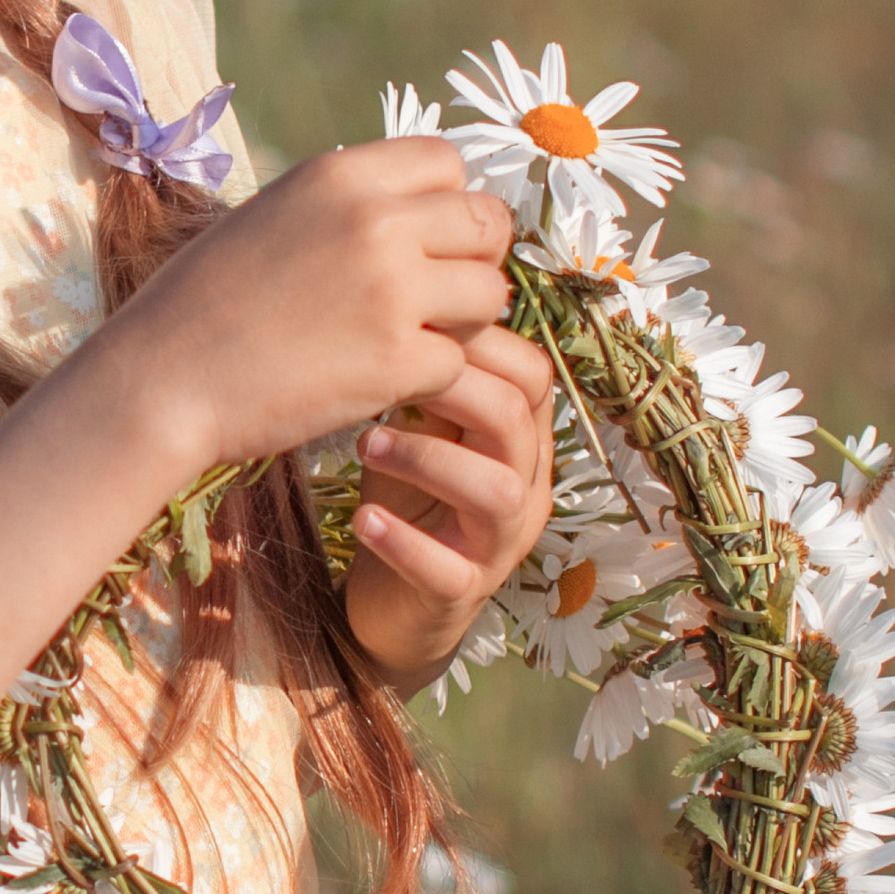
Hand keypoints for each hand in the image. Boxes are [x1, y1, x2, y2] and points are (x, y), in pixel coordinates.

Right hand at [104, 138, 523, 480]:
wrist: (160, 381)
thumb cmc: (203, 303)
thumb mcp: (272, 215)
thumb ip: (346, 203)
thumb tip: (414, 204)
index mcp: (340, 175)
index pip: (449, 161)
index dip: (446, 203)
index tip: (422, 239)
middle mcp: (377, 221)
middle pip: (488, 223)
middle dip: (471, 261)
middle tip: (433, 296)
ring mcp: (393, 292)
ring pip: (490, 295)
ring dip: (461, 322)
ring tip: (408, 339)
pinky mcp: (397, 361)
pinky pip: (457, 361)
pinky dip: (428, 378)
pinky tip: (381, 380)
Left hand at [344, 323, 554, 685]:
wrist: (395, 598)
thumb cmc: (409, 494)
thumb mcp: (423, 427)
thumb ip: (429, 376)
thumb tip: (409, 295)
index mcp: (521, 438)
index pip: (532, 373)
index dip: (481, 340)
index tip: (413, 320)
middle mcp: (525, 486)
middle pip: (518, 420)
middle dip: (452, 387)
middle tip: (384, 374)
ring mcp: (498, 544)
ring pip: (496, 492)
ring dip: (429, 459)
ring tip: (366, 444)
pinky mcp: (462, 593)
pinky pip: (449, 570)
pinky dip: (404, 543)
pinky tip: (363, 520)